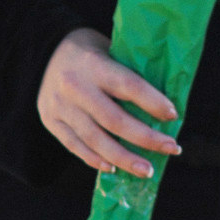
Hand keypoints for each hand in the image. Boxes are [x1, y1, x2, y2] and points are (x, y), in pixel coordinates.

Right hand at [37, 29, 179, 176]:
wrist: (45, 52)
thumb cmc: (90, 52)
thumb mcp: (110, 49)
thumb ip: (129, 73)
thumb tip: (163, 104)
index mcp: (94, 64)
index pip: (128, 86)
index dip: (153, 102)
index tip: (173, 115)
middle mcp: (75, 87)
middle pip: (114, 120)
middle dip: (146, 138)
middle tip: (172, 148)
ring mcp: (60, 107)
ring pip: (95, 140)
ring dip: (125, 158)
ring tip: (147, 170)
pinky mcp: (51, 121)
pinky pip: (75, 146)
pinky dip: (96, 160)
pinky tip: (115, 168)